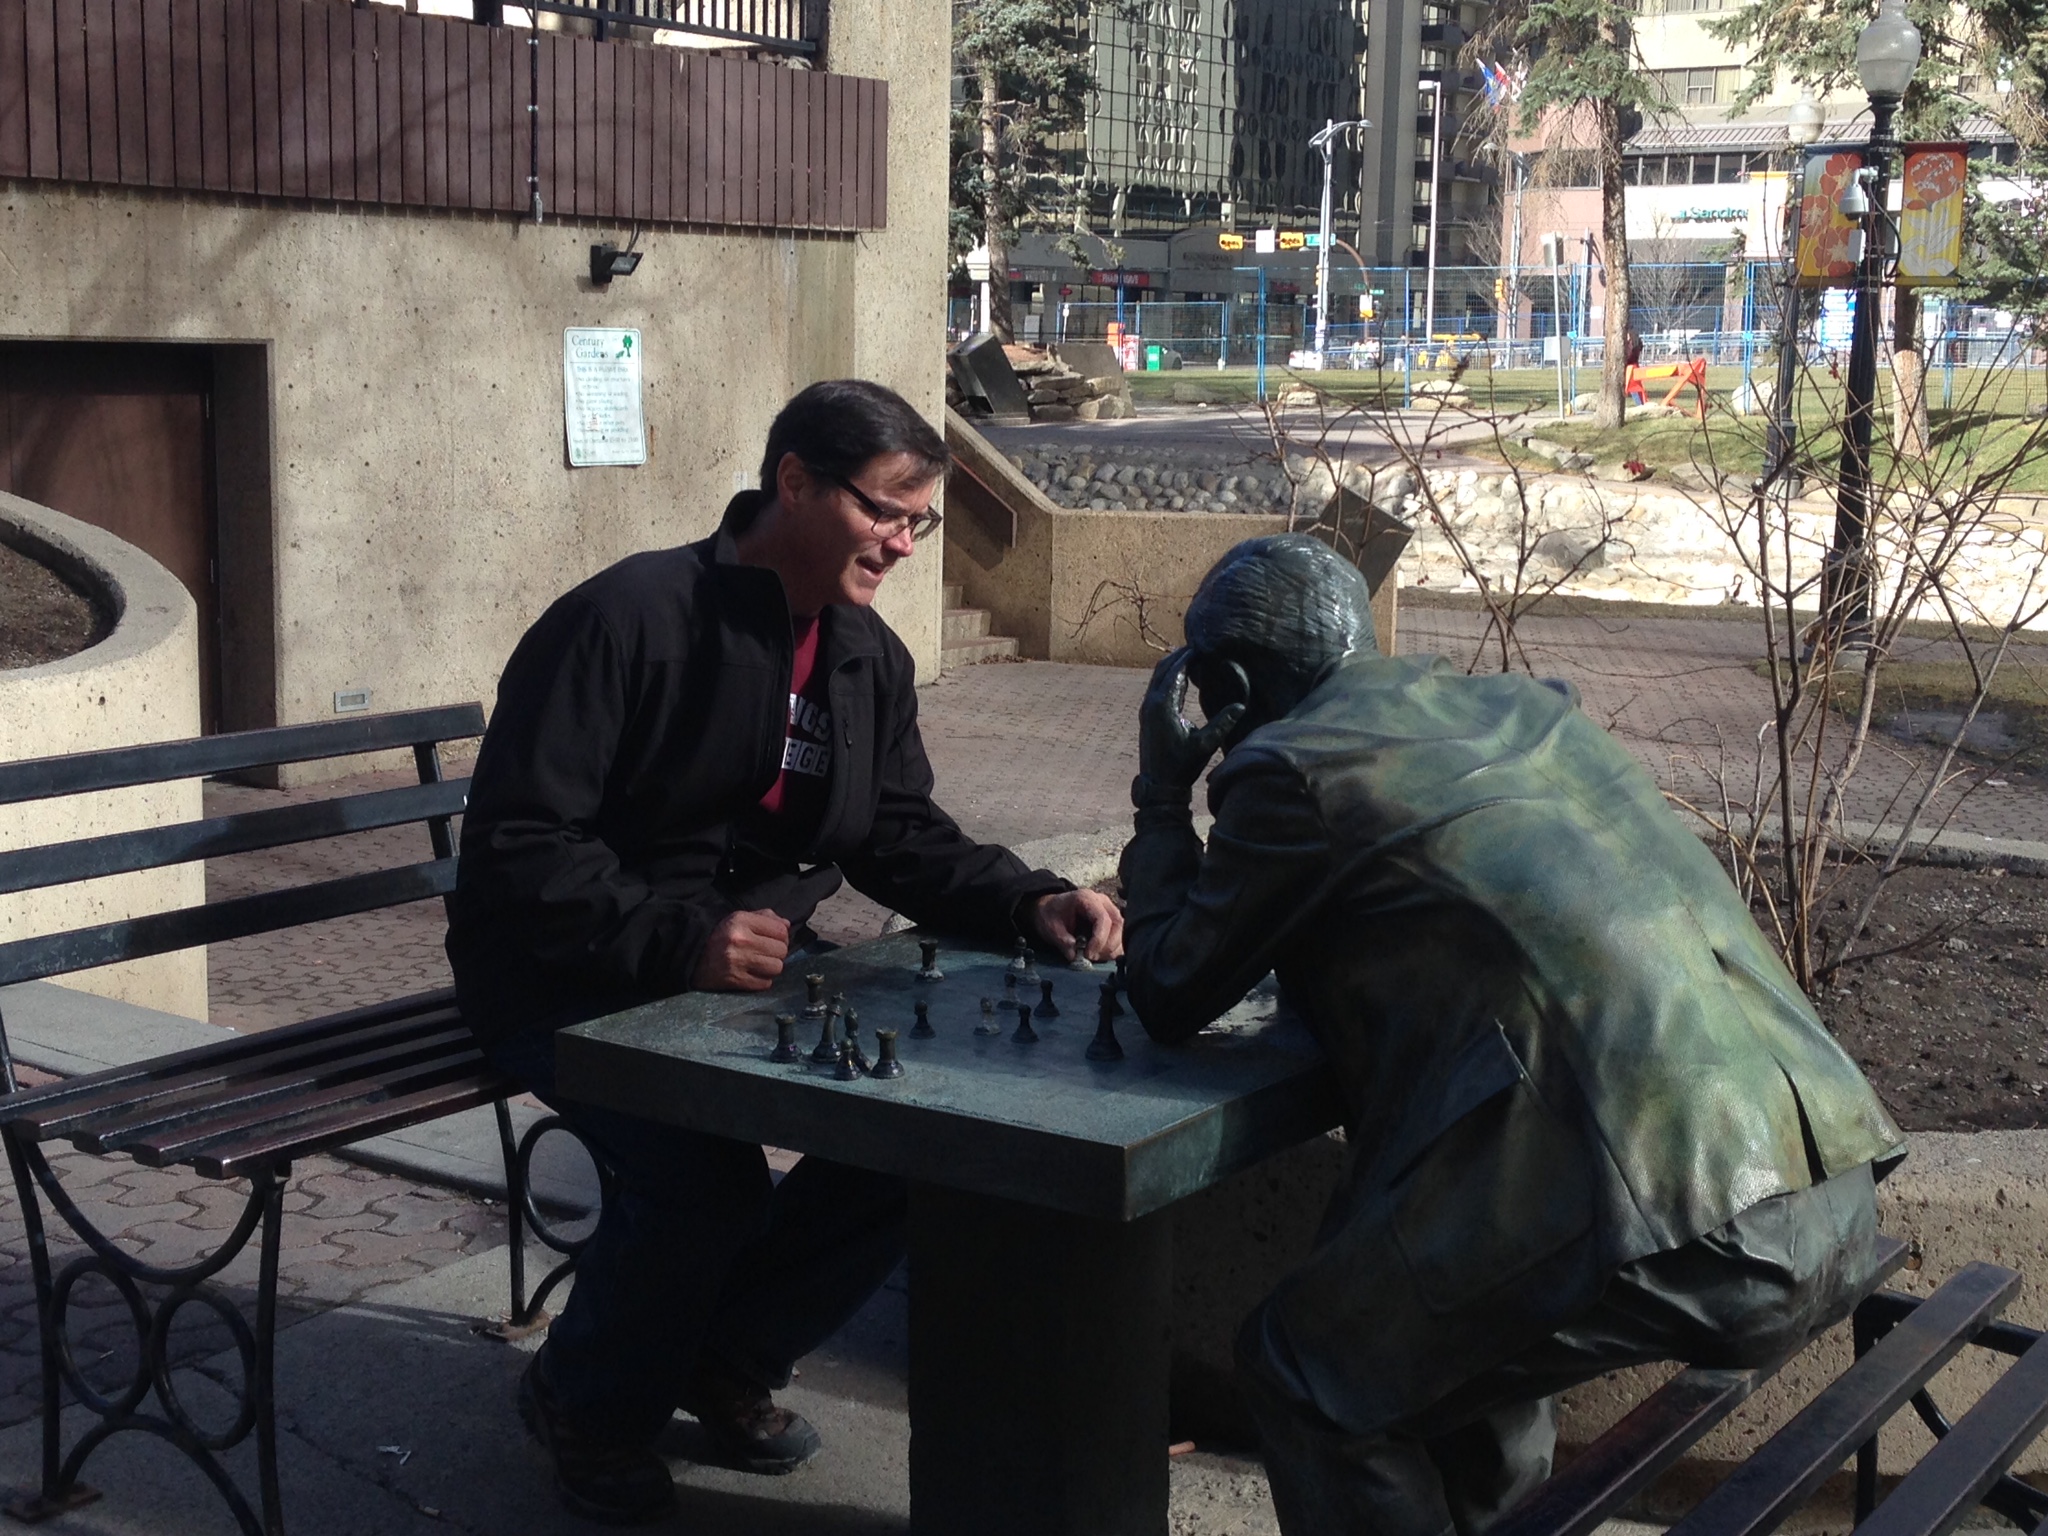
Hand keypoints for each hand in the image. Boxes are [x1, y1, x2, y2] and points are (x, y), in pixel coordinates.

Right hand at [693, 909, 790, 990]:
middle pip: (781, 951)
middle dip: (777, 953)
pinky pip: (765, 983)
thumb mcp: (738, 919)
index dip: (782, 937)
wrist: (691, 955)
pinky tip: (753, 974)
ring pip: (776, 968)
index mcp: (741, 921)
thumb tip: (787, 925)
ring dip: (772, 967)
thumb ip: (764, 918)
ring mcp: (738, 962)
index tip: (774, 940)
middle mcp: (741, 940)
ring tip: (761, 964)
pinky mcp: (735, 980)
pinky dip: (762, 980)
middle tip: (767, 953)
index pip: (781, 931)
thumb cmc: (719, 936)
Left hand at [1028, 889, 1124, 963]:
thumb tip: (1074, 955)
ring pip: (1122, 930)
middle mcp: (1102, 902)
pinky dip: (1114, 948)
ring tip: (1095, 957)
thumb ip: (1062, 941)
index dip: (1099, 939)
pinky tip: (1101, 955)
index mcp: (1086, 898)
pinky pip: (1121, 935)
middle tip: (1092, 958)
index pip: (1103, 919)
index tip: (1088, 955)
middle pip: (1117, 924)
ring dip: (1112, 948)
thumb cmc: (1051, 914)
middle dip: (1107, 945)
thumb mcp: (1050, 927)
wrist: (1050, 908)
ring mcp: (1109, 910)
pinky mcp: (1112, 920)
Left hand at [1139, 647, 1245, 789]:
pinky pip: (1157, 686)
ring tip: (1191, 656)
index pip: (1176, 671)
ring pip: (1158, 676)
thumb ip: (1222, 723)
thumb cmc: (1182, 766)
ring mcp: (1147, 708)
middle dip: (1180, 655)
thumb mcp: (1206, 745)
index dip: (1189, 656)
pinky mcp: (1147, 715)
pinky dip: (1169, 676)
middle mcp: (1151, 703)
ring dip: (1173, 664)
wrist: (1159, 786)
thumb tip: (1241, 706)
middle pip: (1163, 668)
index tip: (1203, 645)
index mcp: (1163, 706)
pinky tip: (1182, 677)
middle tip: (1198, 645)